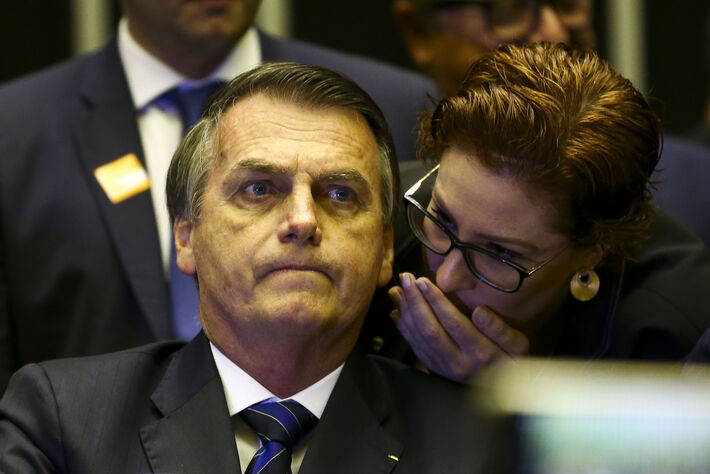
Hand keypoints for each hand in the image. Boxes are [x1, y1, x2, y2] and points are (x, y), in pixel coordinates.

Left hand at [389, 272, 528, 382]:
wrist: (504, 391)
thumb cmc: (512, 360)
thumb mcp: (517, 346)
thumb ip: (500, 329)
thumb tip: (480, 311)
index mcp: (480, 353)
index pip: (454, 323)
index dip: (436, 301)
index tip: (423, 281)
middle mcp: (457, 362)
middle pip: (430, 330)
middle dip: (415, 302)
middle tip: (405, 278)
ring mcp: (443, 367)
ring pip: (418, 338)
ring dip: (405, 312)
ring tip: (396, 290)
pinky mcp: (434, 369)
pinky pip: (414, 346)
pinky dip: (403, 328)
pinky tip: (397, 311)